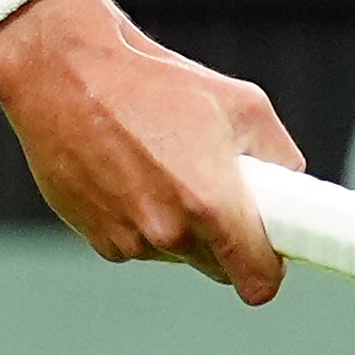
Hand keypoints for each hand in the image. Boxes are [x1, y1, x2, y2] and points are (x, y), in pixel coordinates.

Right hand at [0, 0, 298, 301]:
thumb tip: (288, 186)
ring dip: (179, 225)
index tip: (269, 252)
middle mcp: (169, 233)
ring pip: (176, 254)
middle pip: (218, 268)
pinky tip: (129, 174)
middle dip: (224, 239)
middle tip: (214, 188)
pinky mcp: (96, 238)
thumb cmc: (151, 82)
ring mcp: (129, 240)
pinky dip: (141, 219)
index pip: (258, 280)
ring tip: (161, 166)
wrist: (66, 74)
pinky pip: (137, 243)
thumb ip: (279, 155)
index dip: (269, 267)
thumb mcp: (241, 103)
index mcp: (211, 205)